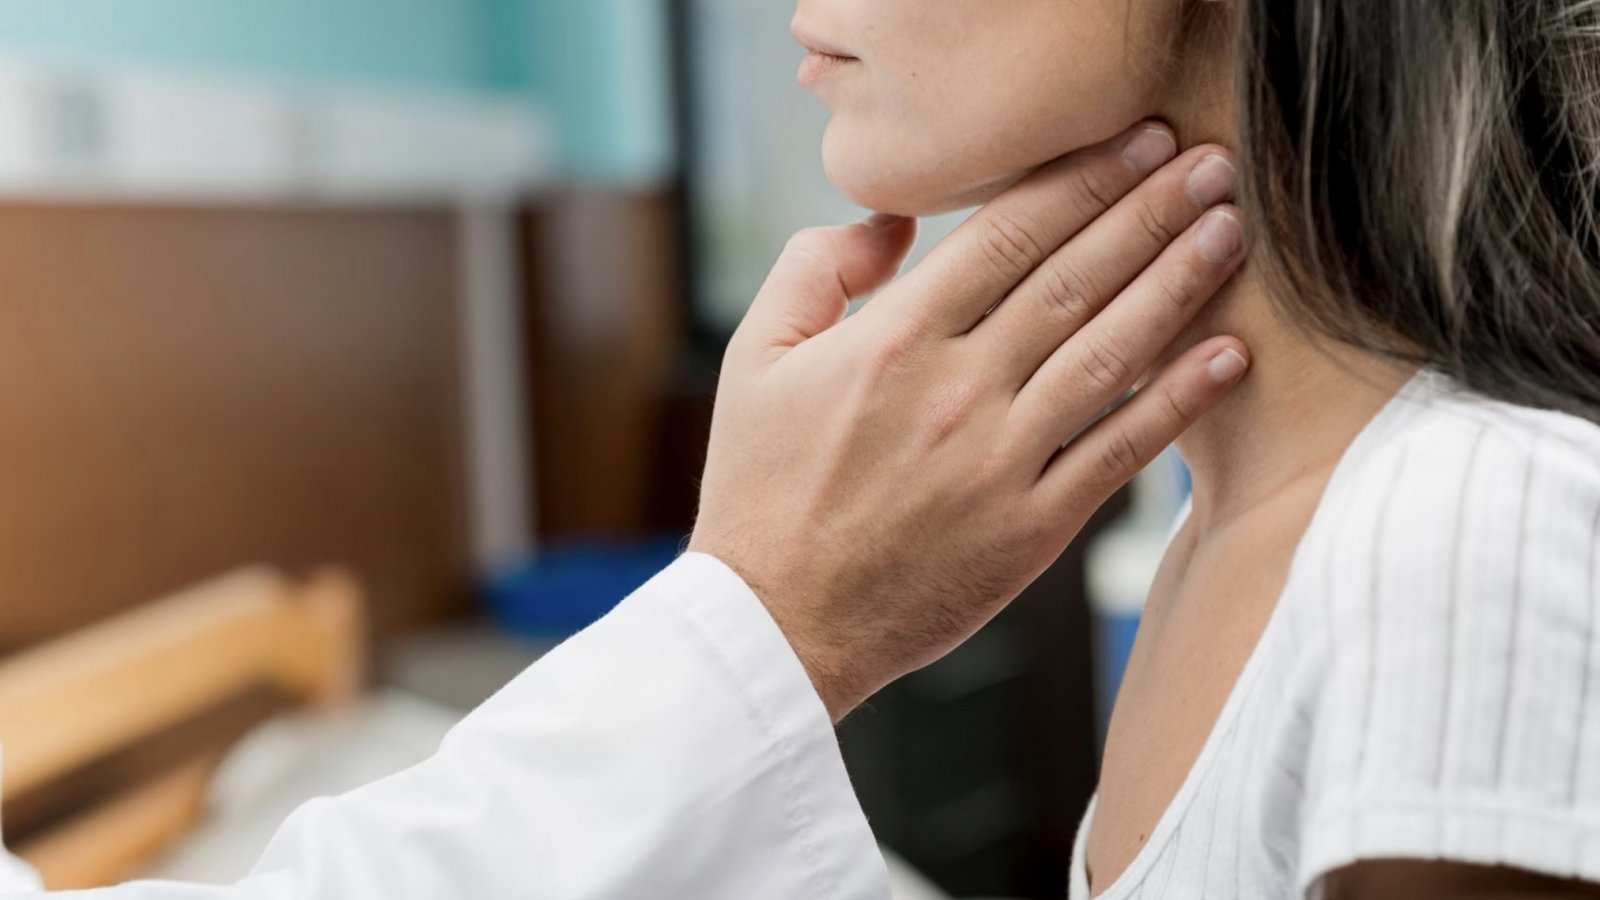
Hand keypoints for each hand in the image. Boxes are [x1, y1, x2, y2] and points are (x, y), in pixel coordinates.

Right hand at [689, 122, 1250, 720]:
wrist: (777, 622)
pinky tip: (1227, 355)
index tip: (1137, 140)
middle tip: (1210, 161)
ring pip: (1110, 354)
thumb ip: (815, 268)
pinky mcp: (1032, 530)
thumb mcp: (755, 358)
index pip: (1008, 235)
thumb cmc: (761, 488)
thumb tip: (891, 220)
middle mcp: (958, 391)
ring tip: (1230, 231)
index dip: (1083, 179)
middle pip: (1074, 279)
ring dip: (1178, 285)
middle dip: (1150, 211)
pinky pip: (1119, 453)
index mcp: (892, 340)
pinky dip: (1178, 402)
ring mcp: (1001, 462)